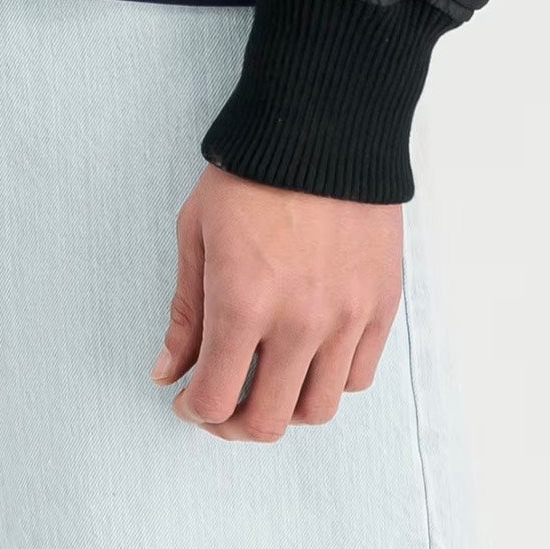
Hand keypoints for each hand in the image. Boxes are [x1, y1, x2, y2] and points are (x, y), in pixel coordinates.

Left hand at [153, 163, 401, 439]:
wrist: (322, 124)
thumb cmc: (251, 171)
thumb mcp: (197, 232)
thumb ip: (185, 312)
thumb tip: (169, 372)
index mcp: (242, 302)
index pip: (217, 400)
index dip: (196, 412)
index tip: (189, 400)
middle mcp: (298, 322)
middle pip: (270, 421)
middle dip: (236, 424)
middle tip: (224, 403)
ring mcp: (345, 317)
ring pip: (318, 409)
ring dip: (287, 407)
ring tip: (269, 380)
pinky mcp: (380, 305)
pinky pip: (358, 375)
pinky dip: (331, 379)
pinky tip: (309, 353)